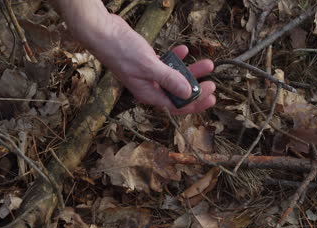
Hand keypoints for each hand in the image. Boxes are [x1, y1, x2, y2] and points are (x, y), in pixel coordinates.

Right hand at [84, 14, 215, 114]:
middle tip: (213, 83)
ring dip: (190, 71)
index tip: (210, 96)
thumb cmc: (122, 51)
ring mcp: (149, 74)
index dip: (194, 103)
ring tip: (208, 63)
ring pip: (175, 77)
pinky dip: (177, 58)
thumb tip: (188, 94)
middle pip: (178, 93)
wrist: (103, 32)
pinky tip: (184, 50)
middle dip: (196, 88)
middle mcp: (149, 87)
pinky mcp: (148, 61)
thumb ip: (170, 80)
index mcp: (148, 94)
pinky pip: (167, 63)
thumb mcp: (149, 67)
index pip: (175, 106)